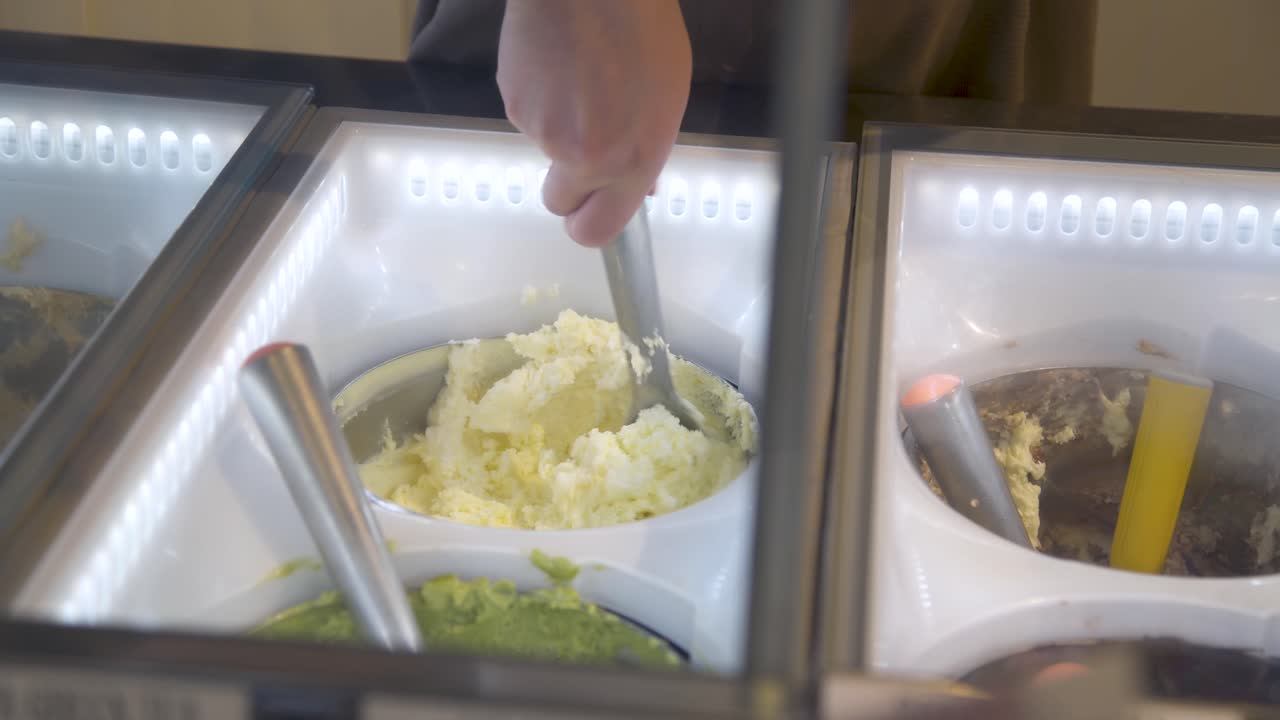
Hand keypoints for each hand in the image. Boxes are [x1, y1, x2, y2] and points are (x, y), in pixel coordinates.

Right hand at [497, 0, 691, 246]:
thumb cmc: (642, 29)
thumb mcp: (668, 97)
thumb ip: (648, 149)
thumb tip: (639, 183)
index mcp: (631, 160)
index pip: (597, 231)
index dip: (589, 226)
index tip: (591, 214)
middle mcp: (584, 156)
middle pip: (558, 204)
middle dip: (568, 188)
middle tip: (582, 152)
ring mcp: (543, 132)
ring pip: (545, 150)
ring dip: (559, 127)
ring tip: (580, 79)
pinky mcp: (513, 104)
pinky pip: (527, 116)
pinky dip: (540, 99)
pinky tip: (558, 65)